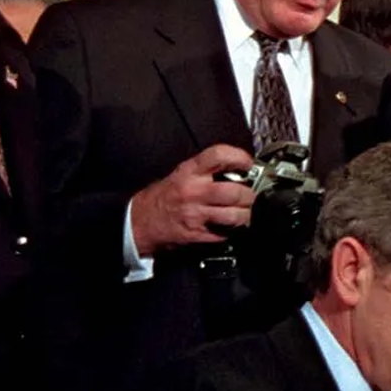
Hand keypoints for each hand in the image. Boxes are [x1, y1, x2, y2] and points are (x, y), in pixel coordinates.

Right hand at [129, 145, 256, 254]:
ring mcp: (195, 214)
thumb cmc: (162, 197)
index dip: (239, 157)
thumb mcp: (181, 174)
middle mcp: (193, 191)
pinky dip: (233, 231)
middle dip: (250, 195)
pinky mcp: (196, 234)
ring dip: (245, 216)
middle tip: (251, 195)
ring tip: (245, 213)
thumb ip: (207, 171)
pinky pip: (225, 233)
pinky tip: (230, 227)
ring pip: (234, 215)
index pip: (219, 155)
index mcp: (189, 172)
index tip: (249, 163)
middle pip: (235, 191)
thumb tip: (237, 170)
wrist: (139, 222)